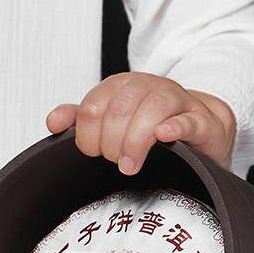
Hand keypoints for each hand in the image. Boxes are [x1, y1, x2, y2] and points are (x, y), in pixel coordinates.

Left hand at [46, 72, 235, 174]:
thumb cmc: (149, 128)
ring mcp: (176, 99)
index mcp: (120, 87)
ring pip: (152, 110)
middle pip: (119, 110)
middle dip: (111, 143)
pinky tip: (163, 136)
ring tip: (130, 165)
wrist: (198, 129)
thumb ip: (81, 120)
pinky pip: (188, 119)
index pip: (92, 108)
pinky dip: (175, 127)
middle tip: (116, 163)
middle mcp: (147, 86)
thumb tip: (53, 121)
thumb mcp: (111, 121)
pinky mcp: (200, 119)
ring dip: (136, 141)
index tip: (95, 154)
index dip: (88, 137)